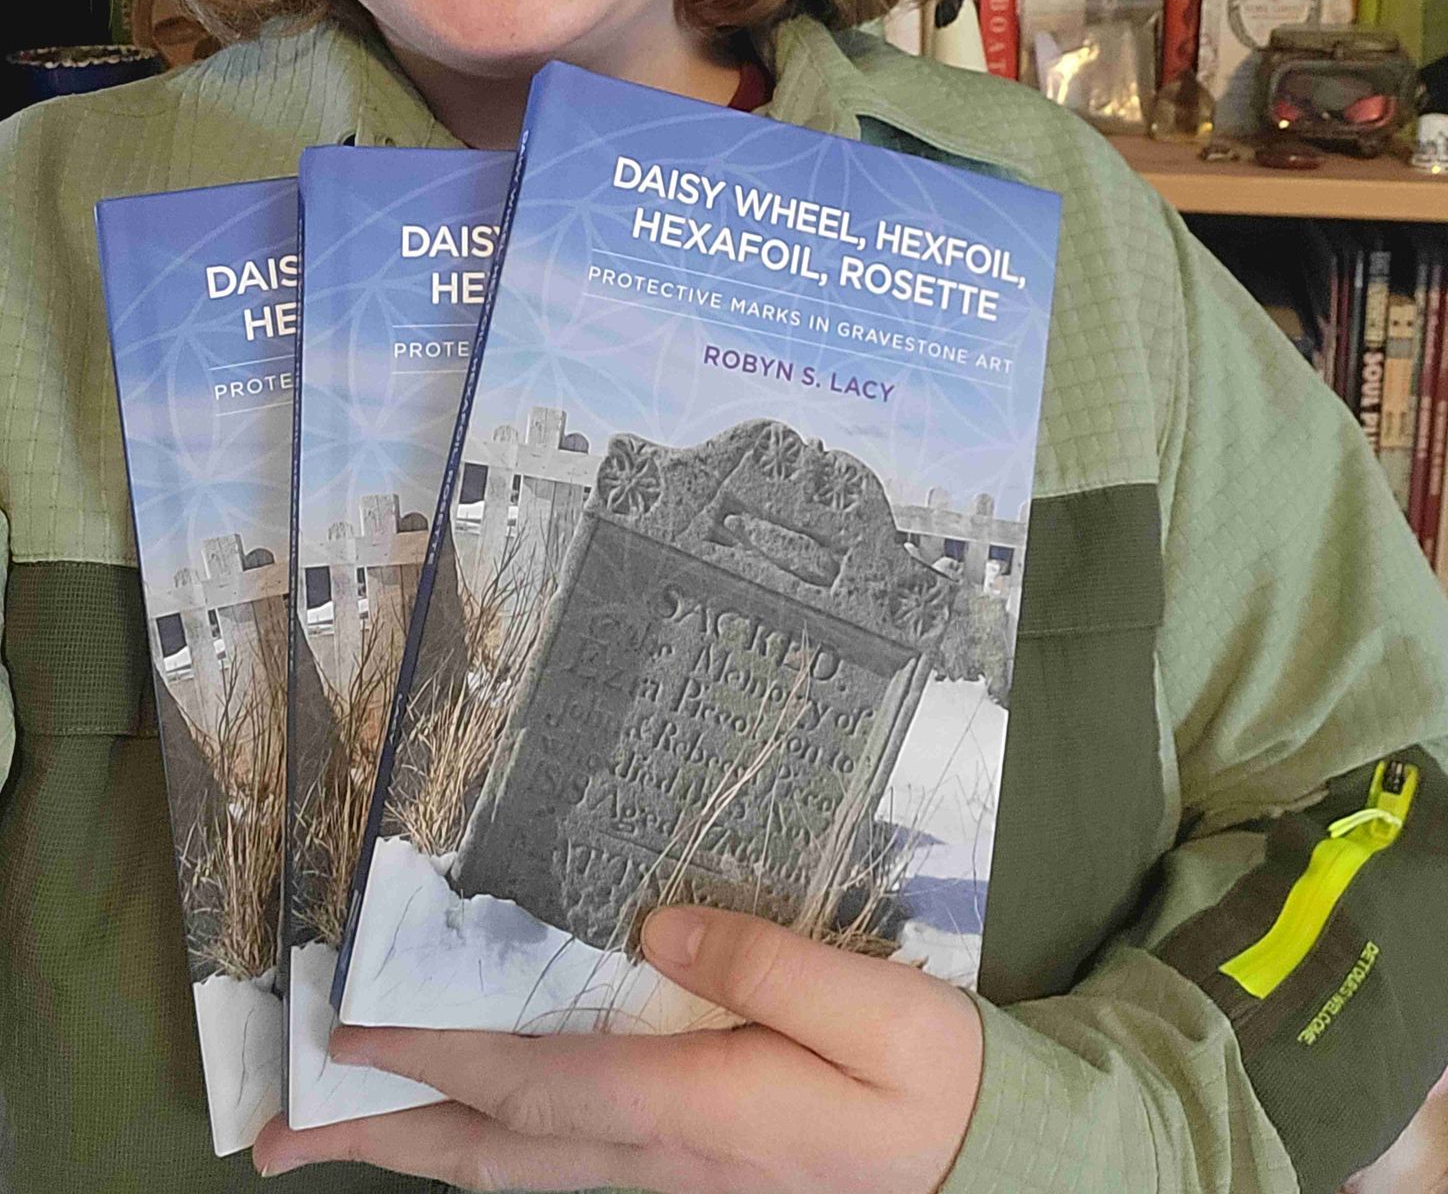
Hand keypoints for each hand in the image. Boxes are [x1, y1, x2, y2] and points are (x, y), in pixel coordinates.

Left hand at [252, 904, 983, 1191]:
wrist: (987, 1167)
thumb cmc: (933, 1083)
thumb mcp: (877, 1009)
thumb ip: (766, 961)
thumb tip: (655, 925)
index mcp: (697, 1109)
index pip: (534, 1080)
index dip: (435, 1052)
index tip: (351, 1025)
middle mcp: (659, 1156)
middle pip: (490, 1150)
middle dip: (378, 1137)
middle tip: (274, 1135)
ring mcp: (666, 1174)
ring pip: (510, 1168)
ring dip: (414, 1146)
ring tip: (334, 1132)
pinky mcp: (681, 1166)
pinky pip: (550, 1163)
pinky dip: (481, 1144)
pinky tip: (461, 1123)